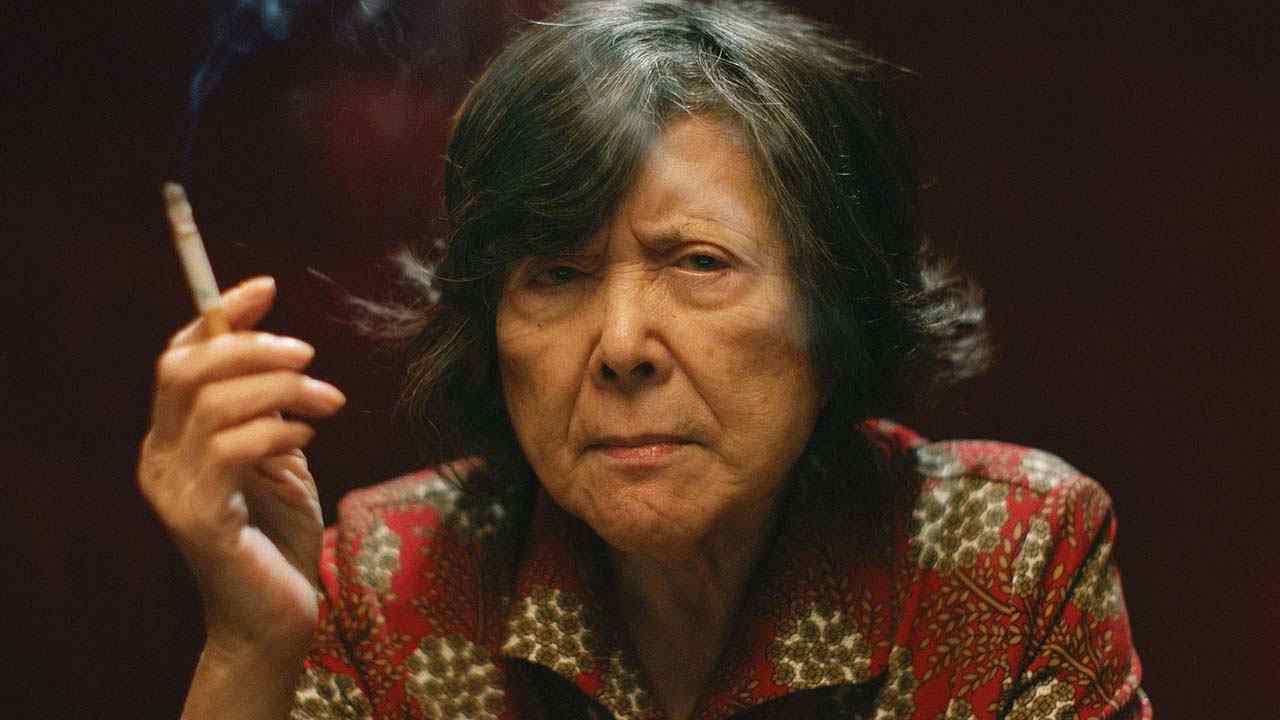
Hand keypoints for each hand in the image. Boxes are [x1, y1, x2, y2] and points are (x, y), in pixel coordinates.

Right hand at [139, 277, 345, 661]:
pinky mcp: (198, 518)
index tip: (267, 288)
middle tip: (310, 355)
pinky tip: (308, 438)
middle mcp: (159, 459)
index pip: (179, 357)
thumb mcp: (279, 457)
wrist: (276, 615)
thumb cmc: (280, 537)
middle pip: (186, 369)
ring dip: (282, 389)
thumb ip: (270, 409)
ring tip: (328, 402)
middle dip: (252, 346)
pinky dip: (278, 429)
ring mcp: (172, 489)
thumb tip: (286, 350)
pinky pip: (232, 447)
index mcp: (172, 438)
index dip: (219, 315)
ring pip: (213, 402)